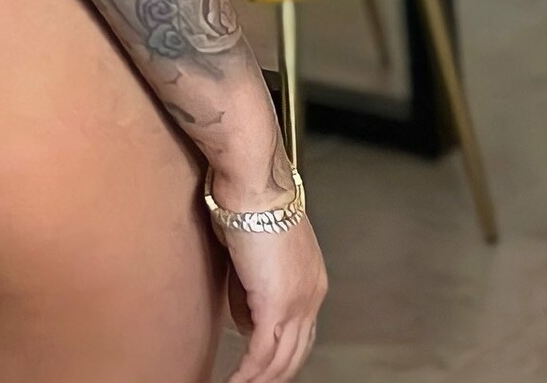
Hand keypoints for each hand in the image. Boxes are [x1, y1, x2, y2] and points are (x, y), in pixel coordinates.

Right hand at [220, 214, 327, 382]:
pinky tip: (235, 382)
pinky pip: (261, 353)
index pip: (301, 330)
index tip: (264, 363)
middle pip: (296, 352)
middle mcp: (311, 294)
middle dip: (275, 374)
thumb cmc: (248, 198)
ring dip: (260, 379)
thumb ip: (251, 280)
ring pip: (281, 359)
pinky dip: (247, 373)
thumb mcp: (252, 245)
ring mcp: (297, 303)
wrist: (253, 182)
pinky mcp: (275, 306)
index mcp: (311, 278)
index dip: (283, 351)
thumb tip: (242, 310)